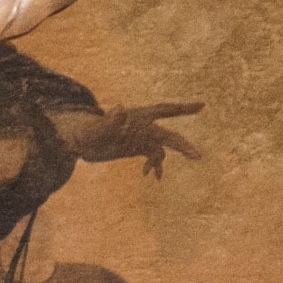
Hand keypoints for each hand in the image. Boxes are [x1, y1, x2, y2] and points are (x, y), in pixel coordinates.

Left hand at [73, 101, 204, 174]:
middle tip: (198, 156)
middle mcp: (144, 126)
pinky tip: (152, 177)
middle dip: (183, 145)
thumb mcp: (98, 127)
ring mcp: (142, 137)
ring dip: (162, 162)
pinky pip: (154, 157)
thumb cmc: (88, 131)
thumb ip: (110, 120)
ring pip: (162, 149)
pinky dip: (155, 166)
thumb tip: (120, 107)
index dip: (183, 109)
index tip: (201, 106)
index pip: (165, 109)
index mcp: (139, 116)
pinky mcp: (138, 148)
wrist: (81, 142)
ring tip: (155, 175)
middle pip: (169, 135)